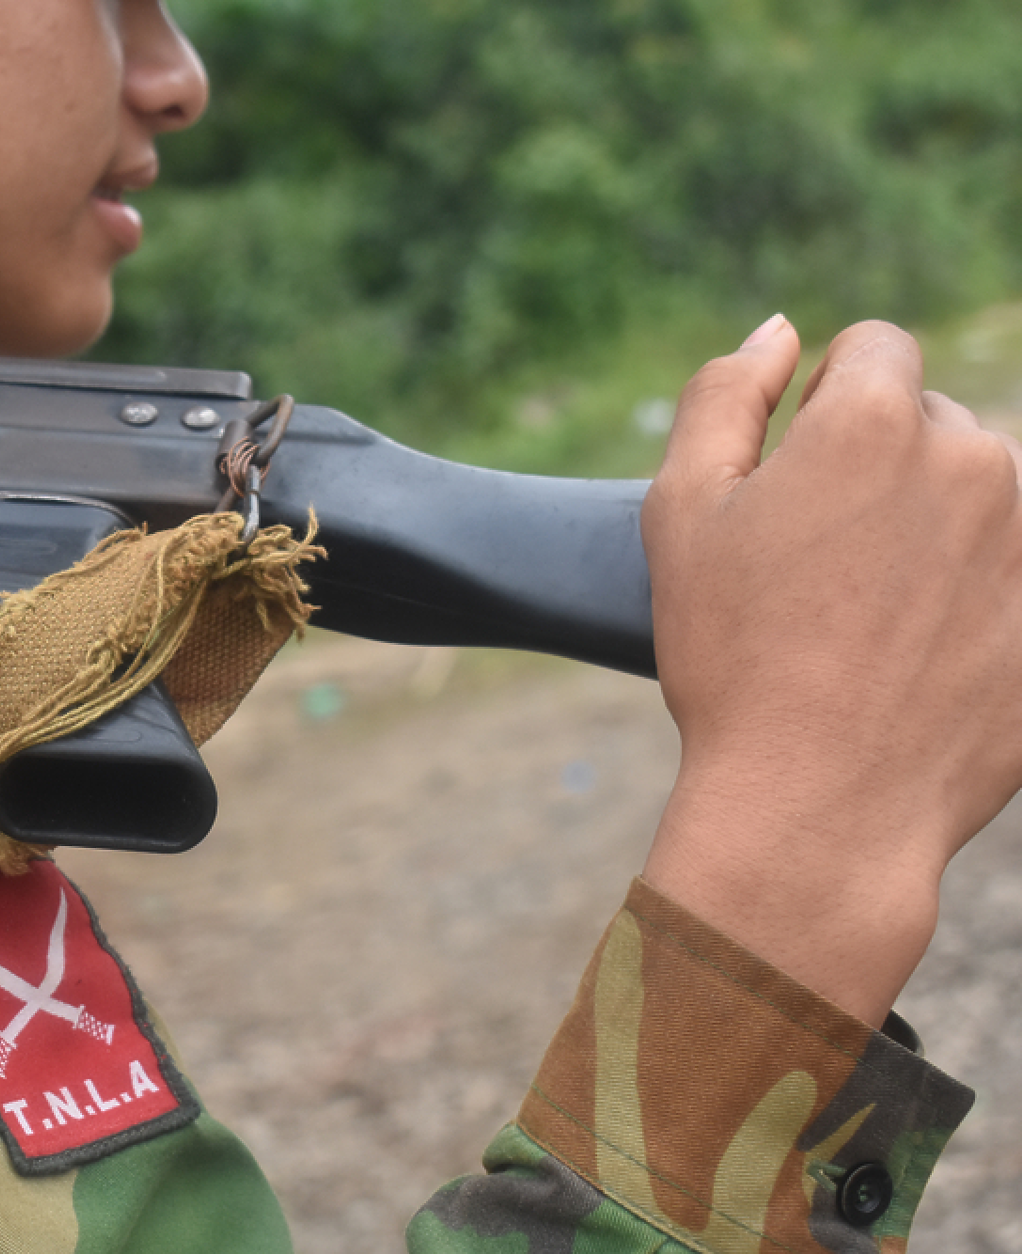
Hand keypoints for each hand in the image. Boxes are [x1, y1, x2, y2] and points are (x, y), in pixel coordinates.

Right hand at [641, 315, 1021, 1023]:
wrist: (819, 804)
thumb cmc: (734, 656)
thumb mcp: (681, 514)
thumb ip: (723, 395)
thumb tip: (779, 329)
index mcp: (873, 423)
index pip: (877, 347)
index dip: (826, 400)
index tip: (797, 472)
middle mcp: (976, 459)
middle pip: (933, 423)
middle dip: (883, 468)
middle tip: (822, 567)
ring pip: (983, 497)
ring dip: (937, 530)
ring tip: (874, 621)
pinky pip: (1010, 574)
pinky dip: (976, 598)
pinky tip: (922, 657)